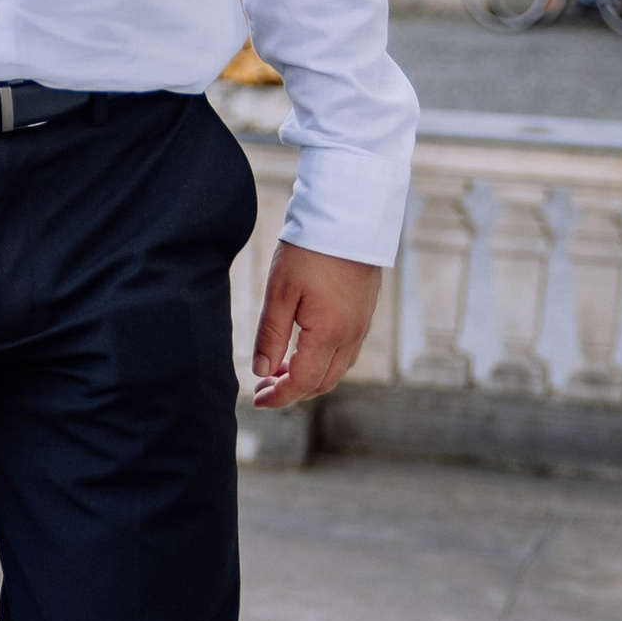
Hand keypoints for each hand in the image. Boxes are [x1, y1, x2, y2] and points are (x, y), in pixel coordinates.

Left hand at [250, 245, 380, 407]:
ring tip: (277, 371)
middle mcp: (351, 336)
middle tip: (263, 388)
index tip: (257, 400)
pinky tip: (302, 351)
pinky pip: (345, 353)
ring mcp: (361, 326)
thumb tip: (261, 371)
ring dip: (308, 378)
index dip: (279, 396)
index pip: (303, 382)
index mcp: (329, 334)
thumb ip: (270, 334)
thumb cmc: (309, 252)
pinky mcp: (364, 314)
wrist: (348, 219)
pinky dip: (323, 362)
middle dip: (292, 392)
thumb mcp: (280, 291)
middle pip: (322, 383)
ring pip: (336, 370)